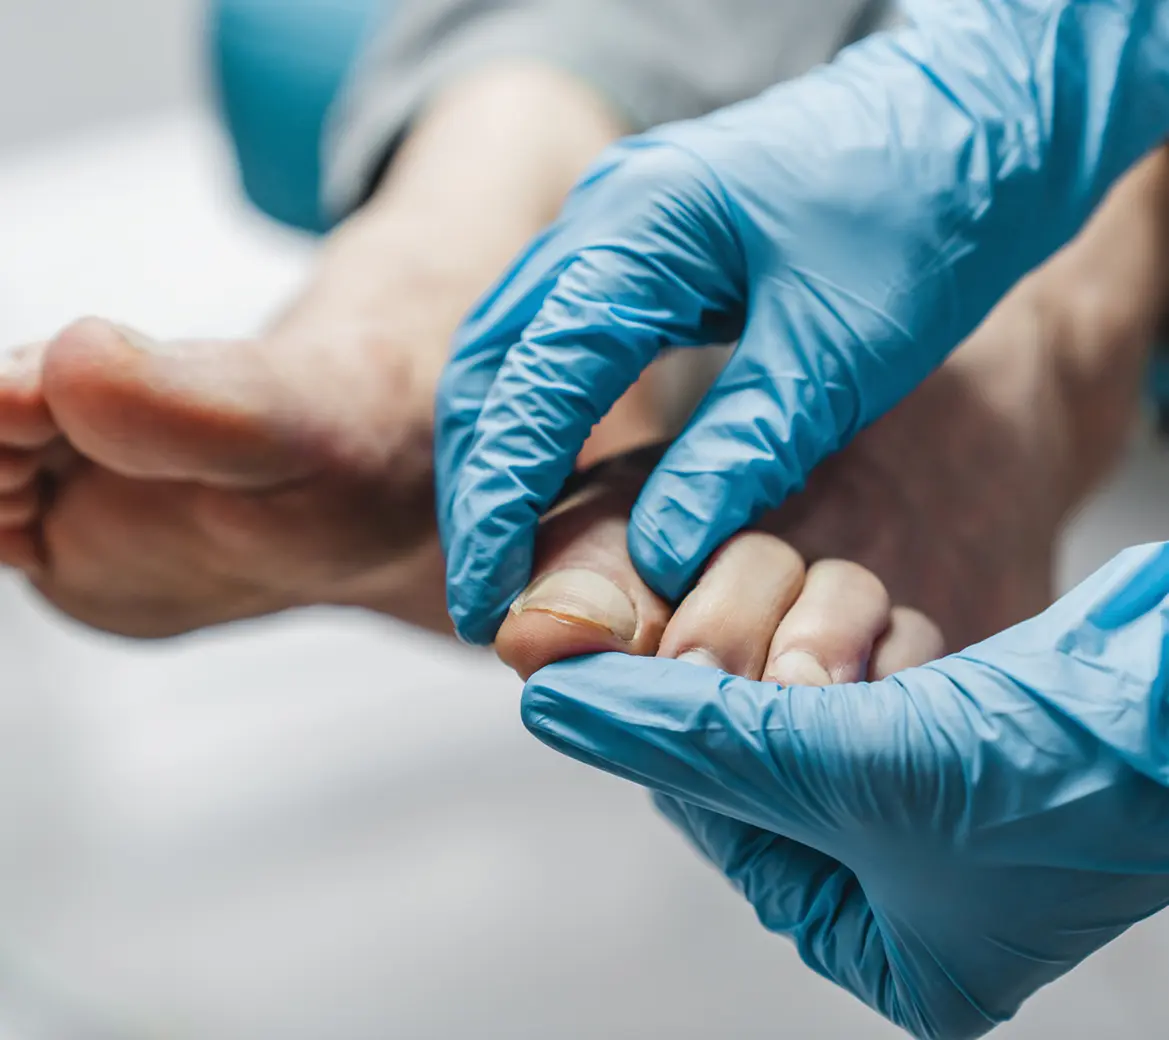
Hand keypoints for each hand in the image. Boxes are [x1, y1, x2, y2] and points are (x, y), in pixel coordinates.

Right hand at [436, 0, 1168, 643]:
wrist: (977, 117)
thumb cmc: (927, 211)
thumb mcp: (839, 350)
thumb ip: (740, 450)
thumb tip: (659, 556)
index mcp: (640, 229)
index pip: (532, 382)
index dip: (498, 502)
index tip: (487, 597)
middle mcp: (603, 216)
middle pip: (492, 365)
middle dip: (478, 486)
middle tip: (484, 592)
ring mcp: (615, 223)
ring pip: (513, 352)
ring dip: (501, 456)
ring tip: (508, 555)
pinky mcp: (642, 248)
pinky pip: (559, 340)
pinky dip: (543, 420)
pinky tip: (560, 483)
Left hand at [520, 543, 1168, 1038]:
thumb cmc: (1064, 774)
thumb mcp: (849, 765)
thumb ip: (694, 735)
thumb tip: (561, 706)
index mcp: (894, 954)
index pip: (728, 836)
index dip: (690, 751)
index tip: (650, 676)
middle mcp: (915, 889)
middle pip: (769, 769)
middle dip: (775, 699)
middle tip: (790, 662)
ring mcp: (942, 804)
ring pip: (817, 704)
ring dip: (834, 658)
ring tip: (890, 664)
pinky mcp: (968, 726)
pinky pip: (874, 671)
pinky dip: (877, 642)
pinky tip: (913, 644)